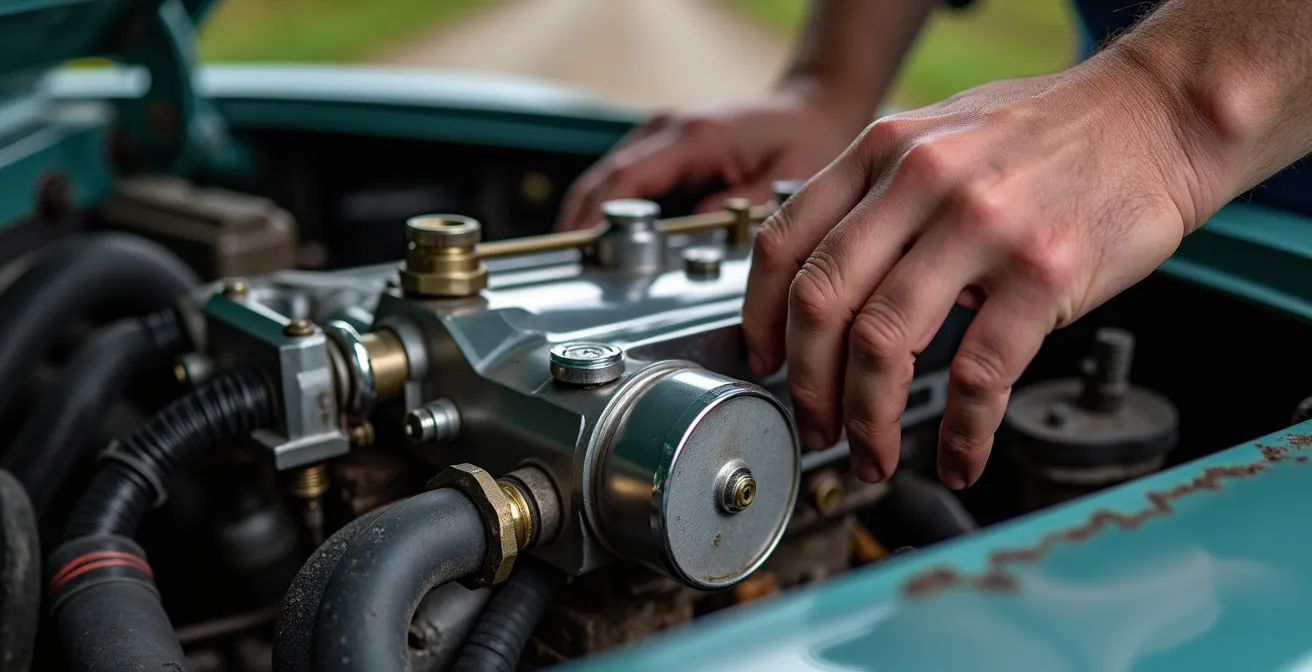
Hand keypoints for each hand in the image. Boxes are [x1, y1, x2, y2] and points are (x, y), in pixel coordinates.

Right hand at [556, 87, 869, 230]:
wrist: (813, 108)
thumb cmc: (804, 141)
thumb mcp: (784, 182)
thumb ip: (737, 211)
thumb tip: (692, 236)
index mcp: (694, 138)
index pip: (625, 179)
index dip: (595, 217)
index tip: (580, 250)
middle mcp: (670, 130)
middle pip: (604, 179)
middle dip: (580, 222)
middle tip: (568, 266)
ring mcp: (662, 134)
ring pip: (607, 178)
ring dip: (590, 214)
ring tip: (580, 257)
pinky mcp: (664, 144)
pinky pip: (624, 177)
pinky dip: (609, 205)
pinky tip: (606, 236)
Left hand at [742, 51, 1213, 487]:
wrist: (1156, 114)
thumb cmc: (1050, 131)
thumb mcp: (938, 136)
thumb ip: (876, 197)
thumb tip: (821, 281)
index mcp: (882, 151)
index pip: (784, 244)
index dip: (759, 319)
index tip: (764, 364)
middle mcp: (921, 181)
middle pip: (822, 304)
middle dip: (807, 386)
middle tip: (815, 426)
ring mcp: (982, 225)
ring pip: (884, 345)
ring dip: (868, 421)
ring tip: (874, 454)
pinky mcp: (1044, 271)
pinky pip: (980, 374)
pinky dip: (963, 432)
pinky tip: (961, 455)